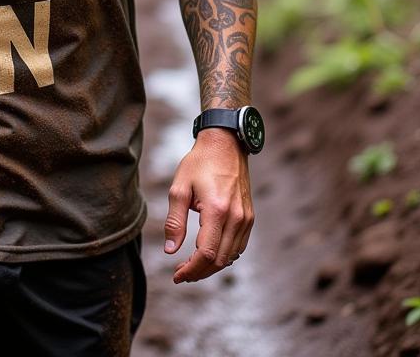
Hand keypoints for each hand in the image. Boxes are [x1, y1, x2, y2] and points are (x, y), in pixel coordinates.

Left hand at [163, 128, 253, 282]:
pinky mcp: (250, 217)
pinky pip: (239, 246)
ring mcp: (246, 219)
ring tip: (191, 266)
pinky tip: (209, 253)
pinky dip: (224, 256)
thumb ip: (174, 221)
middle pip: (220, 260)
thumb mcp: (179, 188)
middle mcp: (236, 218)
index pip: (206, 254)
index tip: (176, 275)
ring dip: (212, 266)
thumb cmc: (199, 163)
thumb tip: (170, 250)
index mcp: (217, 211)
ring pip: (231, 256)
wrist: (225, 144)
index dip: (191, 269)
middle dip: (199, 272)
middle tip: (181, 273)